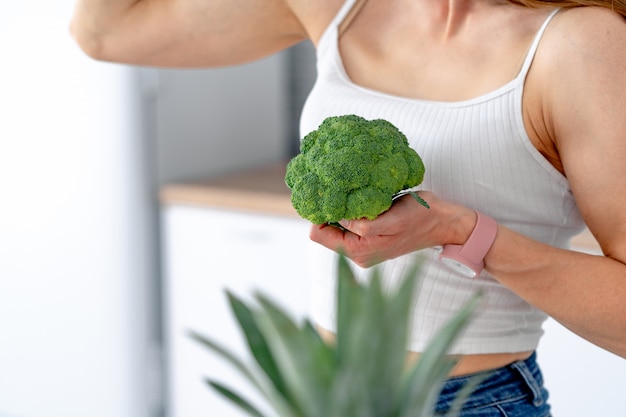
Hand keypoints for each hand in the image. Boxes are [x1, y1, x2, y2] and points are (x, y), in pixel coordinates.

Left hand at [309, 191, 475, 267]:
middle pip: (324, 230)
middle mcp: (357, 254)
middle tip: (344, 191)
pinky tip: (366, 201)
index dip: (320, 214)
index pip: (318, 234)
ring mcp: (363, 247)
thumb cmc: (420, 218)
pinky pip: (349, 224)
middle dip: (331, 211)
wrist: (443, 223)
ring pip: (336, 225)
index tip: (330, 195)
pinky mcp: (370, 238)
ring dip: (344, 210)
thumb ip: (362, 224)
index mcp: (358, 251)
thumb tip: (336, 217)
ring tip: (358, 196)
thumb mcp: (390, 220)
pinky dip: (353, 211)